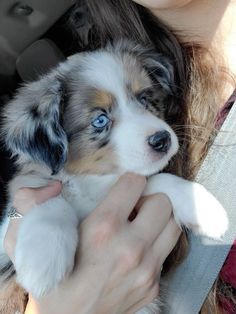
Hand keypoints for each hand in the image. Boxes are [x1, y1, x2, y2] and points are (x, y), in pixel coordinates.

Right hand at [5, 174, 180, 313]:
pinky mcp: (153, 286)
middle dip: (149, 199)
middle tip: (134, 207)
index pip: (135, 183)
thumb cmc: (50, 279)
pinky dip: (157, 243)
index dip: (130, 180)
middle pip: (163, 203)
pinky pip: (167, 252)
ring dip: (159, 220)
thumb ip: (34, 205)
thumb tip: (54, 186)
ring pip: (173, 225)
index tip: (124, 187)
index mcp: (103, 228)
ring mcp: (146, 269)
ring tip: (141, 225)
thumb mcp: (31, 239)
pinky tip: (139, 249)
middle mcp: (130, 246)